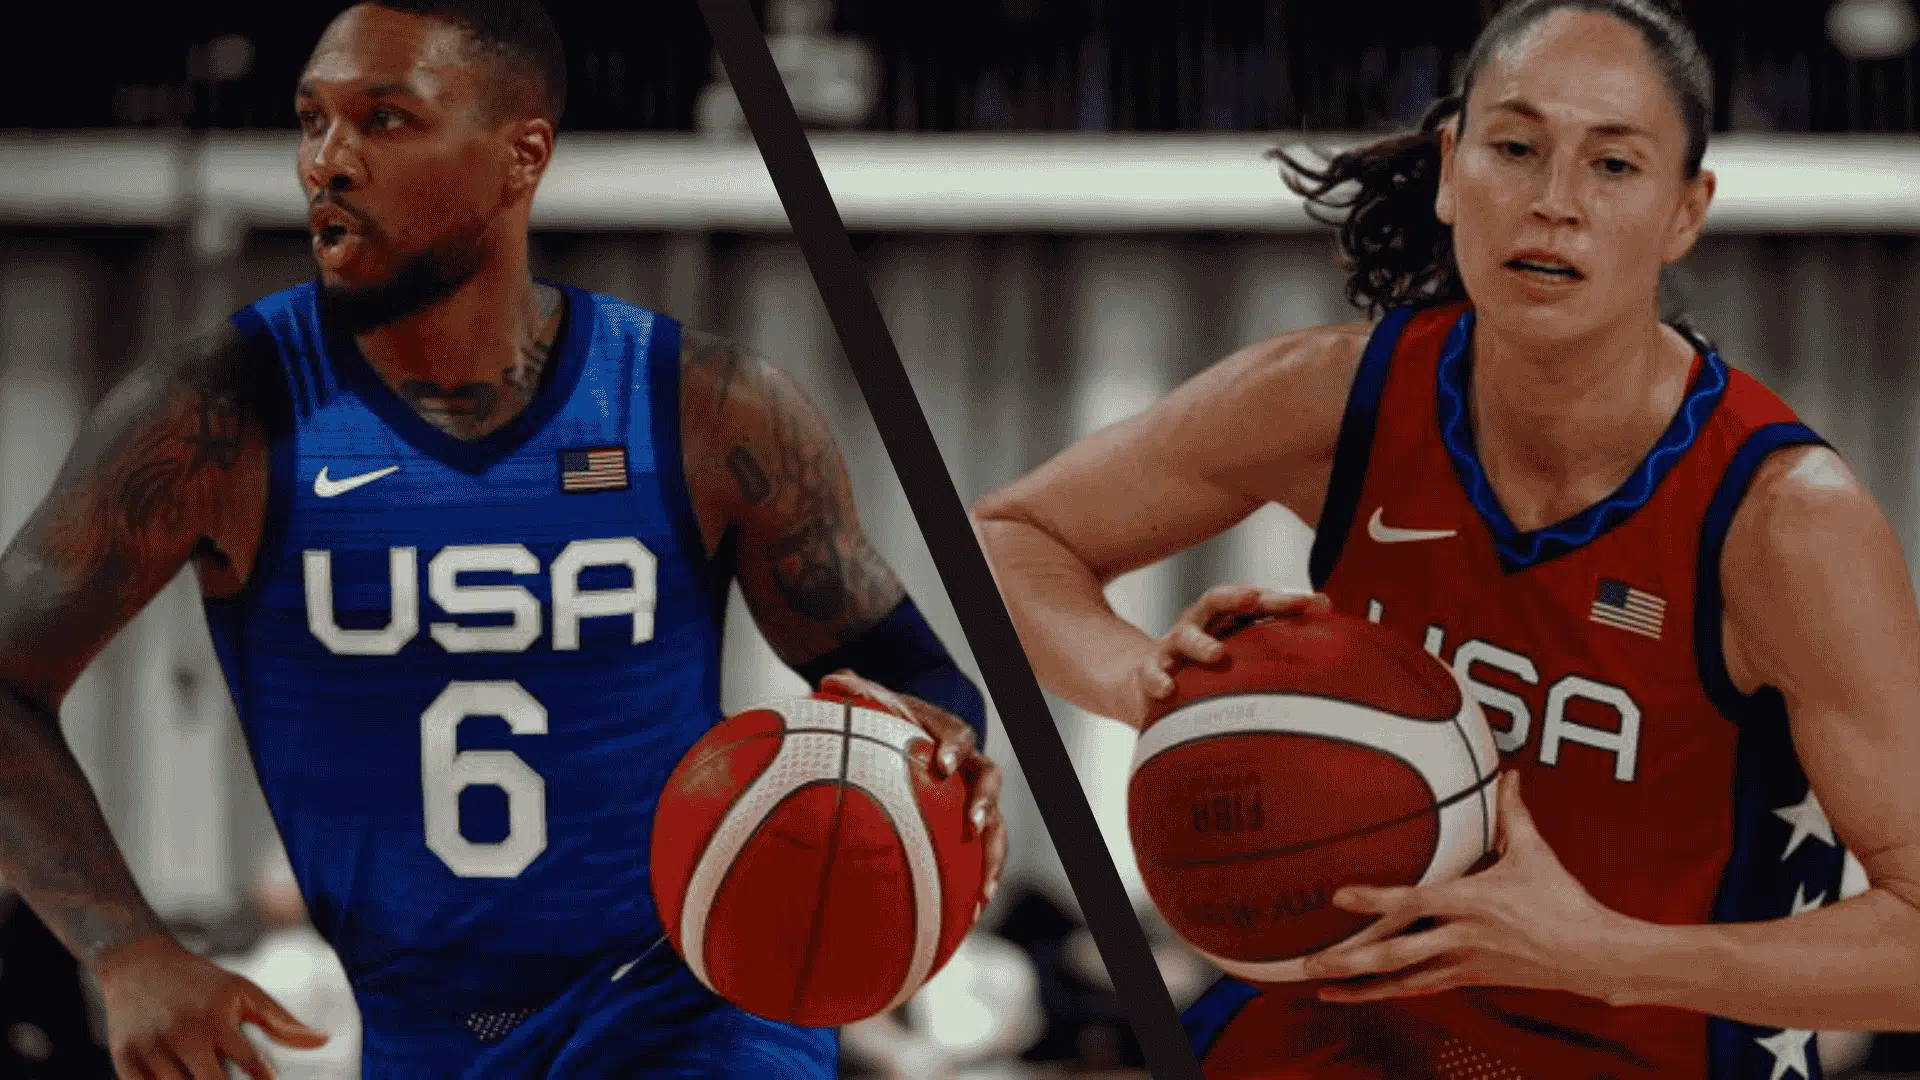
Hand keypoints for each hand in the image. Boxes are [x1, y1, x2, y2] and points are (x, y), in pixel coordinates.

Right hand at [96, 935, 327, 1079]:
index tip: (269, 1078)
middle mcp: (182, 1033)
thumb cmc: (203, 983)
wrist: (138, 964)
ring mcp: (150, 1048)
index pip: (251, 1063)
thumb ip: (282, 1022)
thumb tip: (325, 1041)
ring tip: (205, 1072)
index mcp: (216, 1016)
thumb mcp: (244, 993)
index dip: (264, 1076)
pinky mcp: (123, 1059)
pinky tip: (183, 1077)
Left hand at [820, 671, 1007, 919]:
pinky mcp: (966, 829)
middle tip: (974, 824)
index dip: (954, 749)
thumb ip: (858, 693)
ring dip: (992, 858)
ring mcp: (971, 800)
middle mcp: (968, 767)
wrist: (914, 734)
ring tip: (984, 893)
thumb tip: (830, 677)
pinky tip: (967, 920)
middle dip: (986, 804)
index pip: (959, 736)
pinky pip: (978, 857)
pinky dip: (975, 885)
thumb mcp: (875, 703)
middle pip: (990, 782)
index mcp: (948, 735)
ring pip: (995, 829)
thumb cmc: (891, 721)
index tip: (942, 766)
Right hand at [1121, 585, 1330, 728]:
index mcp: (1226, 619)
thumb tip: (1338, 649)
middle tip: (1257, 598)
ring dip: (1201, 643)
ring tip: (1217, 654)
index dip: (1285, 599)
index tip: (1316, 603)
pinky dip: (1158, 679)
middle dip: (1238, 597)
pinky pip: (1151, 674)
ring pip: (1185, 636)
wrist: (1149, 682)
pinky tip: (1167, 689)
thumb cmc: (1208, 668)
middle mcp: (1200, 625)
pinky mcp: (1149, 672)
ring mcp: (1173, 648)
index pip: (1257, 601)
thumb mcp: (1241, 656)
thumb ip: (1279, 651)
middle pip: (1218, 602)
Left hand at [1299, 772, 1637, 1004]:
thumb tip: (1508, 773)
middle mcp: (1460, 937)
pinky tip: (1357, 996)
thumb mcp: (1535, 852)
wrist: (1592, 955)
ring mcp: (1463, 963)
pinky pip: (1418, 988)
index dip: (1375, 900)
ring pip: (1401, 979)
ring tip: (1319, 986)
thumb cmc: (1563, 901)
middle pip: (1397, 952)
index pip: (1413, 901)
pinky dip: (1385, 992)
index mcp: (1472, 902)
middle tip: (1310, 961)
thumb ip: (1513, 813)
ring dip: (1359, 984)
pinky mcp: (1468, 978)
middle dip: (1351, 958)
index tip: (1338, 896)